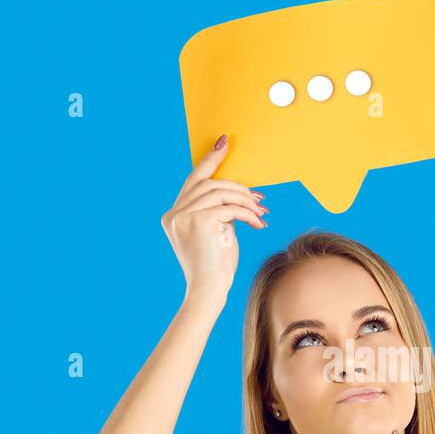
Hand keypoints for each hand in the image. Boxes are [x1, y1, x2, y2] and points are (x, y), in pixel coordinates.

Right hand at [160, 133, 268, 300]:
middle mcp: (174, 213)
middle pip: (208, 183)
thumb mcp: (216, 232)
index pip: (193, 181)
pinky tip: (258, 224)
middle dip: (237, 186)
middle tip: (259, 197)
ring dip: (246, 201)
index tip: (224, 143)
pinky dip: (247, 213)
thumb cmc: (215, 266)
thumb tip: (239, 193)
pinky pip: (229, 208)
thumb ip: (219, 210)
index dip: (210, 159)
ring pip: (220, 192)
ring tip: (261, 214)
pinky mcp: (198, 222)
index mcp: (173, 215)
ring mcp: (183, 217)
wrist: (209, 291)